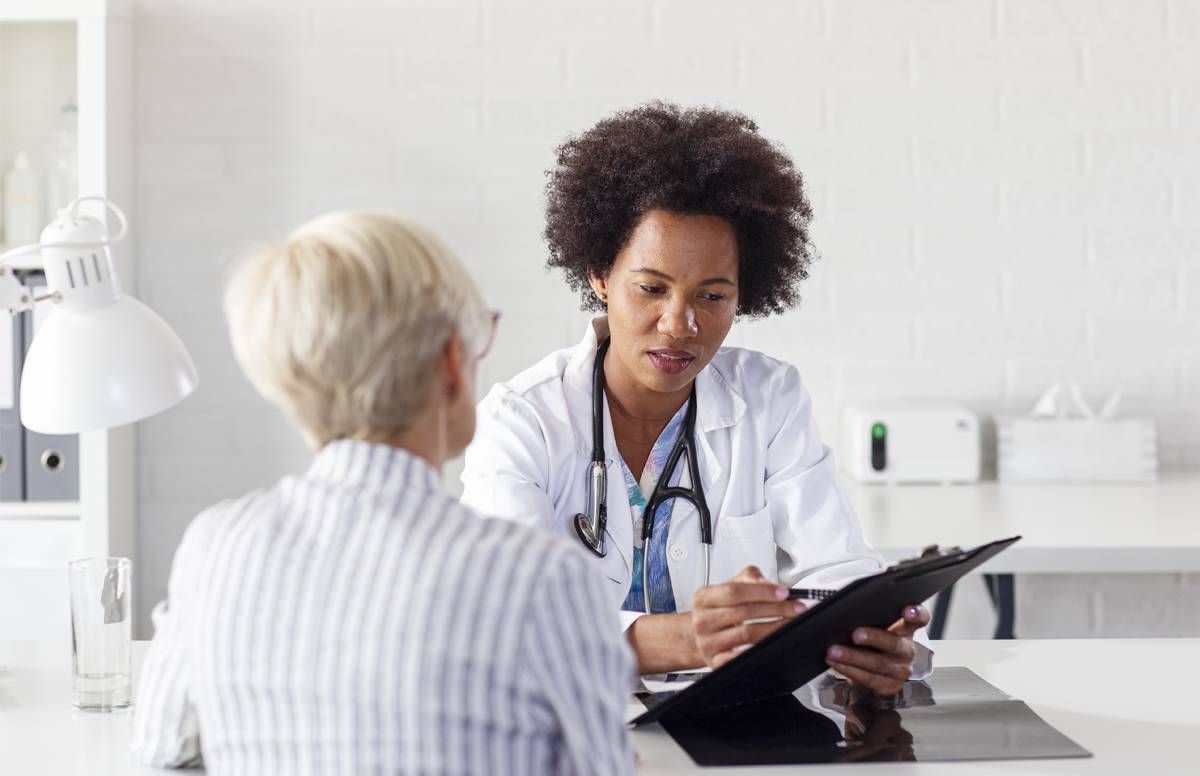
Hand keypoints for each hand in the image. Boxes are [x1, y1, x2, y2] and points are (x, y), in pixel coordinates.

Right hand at [690, 566, 805, 667]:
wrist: (697, 637)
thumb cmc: (717, 611)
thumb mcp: (727, 588)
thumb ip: (747, 577)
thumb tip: (763, 581)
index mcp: (703, 598)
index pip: (734, 591)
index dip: (761, 591)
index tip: (783, 592)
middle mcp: (702, 620)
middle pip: (743, 612)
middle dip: (776, 609)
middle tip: (796, 608)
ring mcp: (708, 642)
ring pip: (747, 635)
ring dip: (774, 628)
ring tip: (790, 623)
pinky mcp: (716, 661)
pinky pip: (742, 657)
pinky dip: (760, 649)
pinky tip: (773, 642)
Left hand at [824, 604, 929, 696]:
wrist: (875, 671)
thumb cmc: (871, 641)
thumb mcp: (874, 624)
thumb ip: (868, 614)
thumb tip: (842, 603)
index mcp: (906, 628)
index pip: (920, 617)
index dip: (915, 613)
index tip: (906, 608)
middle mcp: (907, 649)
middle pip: (895, 644)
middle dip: (874, 638)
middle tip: (856, 634)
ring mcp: (901, 670)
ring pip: (879, 664)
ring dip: (854, 657)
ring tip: (834, 651)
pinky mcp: (889, 686)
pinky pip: (869, 680)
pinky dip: (849, 671)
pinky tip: (835, 663)